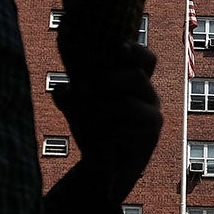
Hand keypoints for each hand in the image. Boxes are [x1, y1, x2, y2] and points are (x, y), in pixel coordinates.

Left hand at [50, 43, 161, 200]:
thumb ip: (68, 94)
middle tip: (85, 87)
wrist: (101, 166)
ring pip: (127, 104)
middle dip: (108, 80)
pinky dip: (107, 133)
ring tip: (87, 118)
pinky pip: (126, 130)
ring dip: (101, 110)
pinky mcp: (150, 137)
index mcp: (134, 82)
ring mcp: (152, 116)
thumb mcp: (76, 107)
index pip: (146, 59)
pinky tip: (100, 140)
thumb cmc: (91, 129)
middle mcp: (148, 96)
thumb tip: (61, 90)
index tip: (118, 47)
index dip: (136, 50)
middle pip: (136, 77)